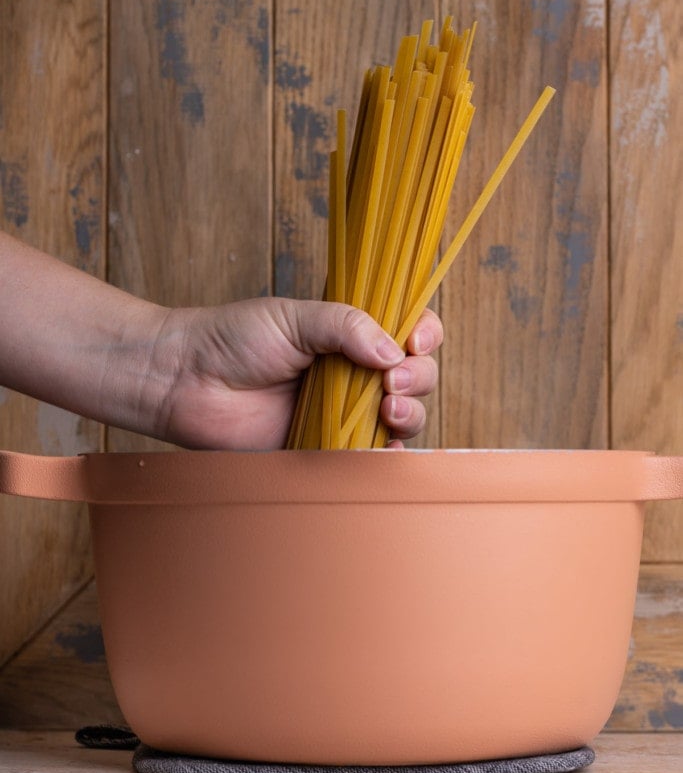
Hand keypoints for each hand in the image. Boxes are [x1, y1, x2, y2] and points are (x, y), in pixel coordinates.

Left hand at [150, 298, 442, 449]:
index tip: (415, 339)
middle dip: (419, 377)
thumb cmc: (231, 339)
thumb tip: (393, 351)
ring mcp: (343, 411)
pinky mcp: (325, 448)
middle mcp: (354, 372)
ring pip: (403, 416)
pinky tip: (385, 442)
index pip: (407, 330)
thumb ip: (345, 325)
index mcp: (350, 334)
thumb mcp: (293, 317)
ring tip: (388, 409)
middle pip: (416, 376)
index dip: (424, 334)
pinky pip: (370, 455)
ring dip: (410, 413)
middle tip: (392, 380)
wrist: (185, 381)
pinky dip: (387, 452)